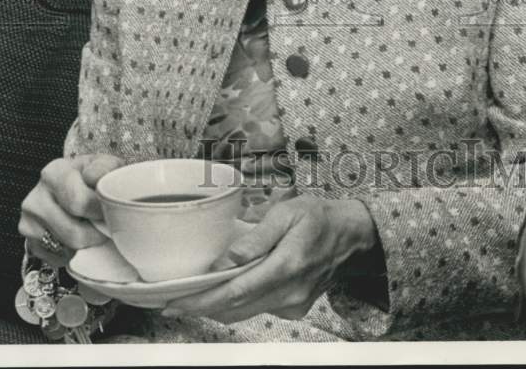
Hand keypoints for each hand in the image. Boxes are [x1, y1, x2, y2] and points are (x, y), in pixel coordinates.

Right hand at [18, 153, 123, 265]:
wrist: (68, 185)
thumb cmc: (89, 176)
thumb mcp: (102, 164)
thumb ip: (104, 169)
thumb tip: (95, 179)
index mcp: (54, 174)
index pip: (81, 203)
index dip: (102, 212)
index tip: (112, 211)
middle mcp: (36, 199)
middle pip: (74, 233)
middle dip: (97, 233)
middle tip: (108, 226)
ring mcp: (29, 223)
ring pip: (68, 249)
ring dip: (87, 243)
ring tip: (93, 227)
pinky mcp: (30, 244)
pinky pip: (59, 258)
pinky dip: (74, 251)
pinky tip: (79, 234)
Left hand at [162, 195, 377, 323]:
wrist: (351, 236)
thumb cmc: (319, 217)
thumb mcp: (288, 213)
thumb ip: (257, 236)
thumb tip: (227, 258)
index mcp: (286, 265)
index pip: (236, 291)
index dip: (204, 300)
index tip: (178, 302)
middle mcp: (288, 292)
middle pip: (236, 308)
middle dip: (202, 307)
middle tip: (173, 302)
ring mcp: (292, 304)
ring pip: (245, 312)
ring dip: (217, 308)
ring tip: (191, 298)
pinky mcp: (294, 307)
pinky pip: (259, 309)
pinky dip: (238, 304)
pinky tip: (225, 292)